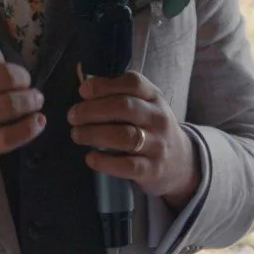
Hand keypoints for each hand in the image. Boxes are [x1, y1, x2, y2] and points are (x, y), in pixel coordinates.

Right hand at [0, 40, 43, 187]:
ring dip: (30, 101)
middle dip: (23, 78)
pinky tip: (38, 123)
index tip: (5, 68)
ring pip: (9, 105)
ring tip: (35, 101)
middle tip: (27, 85)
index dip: (1, 58)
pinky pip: (9, 136)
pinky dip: (30, 128)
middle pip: (3, 76)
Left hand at [69, 72, 197, 208]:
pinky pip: (127, 165)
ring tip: (77, 135)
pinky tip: (90, 158)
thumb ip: (119, 96)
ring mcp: (158, 145)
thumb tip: (85, 89)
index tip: (83, 91)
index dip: (105, 85)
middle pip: (124, 107)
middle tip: (73, 116)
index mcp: (154, 98)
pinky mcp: (152, 169)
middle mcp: (159, 119)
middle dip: (92, 110)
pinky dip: (104, 162)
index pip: (133, 83)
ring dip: (94, 134)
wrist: (180, 163)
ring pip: (124, 136)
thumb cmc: (151, 130)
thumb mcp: (145, 107)